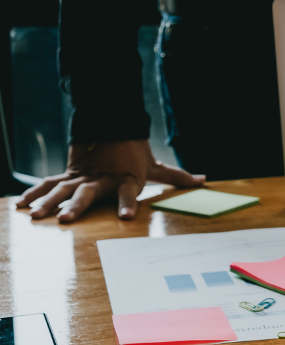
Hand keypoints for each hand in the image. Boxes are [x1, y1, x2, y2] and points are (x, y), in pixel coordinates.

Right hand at [13, 140, 203, 222]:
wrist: (110, 125)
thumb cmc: (134, 151)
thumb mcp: (155, 165)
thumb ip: (176, 177)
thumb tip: (203, 180)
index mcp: (125, 178)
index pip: (128, 193)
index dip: (128, 205)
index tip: (126, 218)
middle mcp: (101, 178)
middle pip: (87, 194)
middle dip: (76, 206)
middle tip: (66, 220)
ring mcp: (82, 176)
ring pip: (63, 190)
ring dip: (49, 203)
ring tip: (38, 217)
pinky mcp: (69, 174)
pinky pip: (49, 184)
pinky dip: (35, 194)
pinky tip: (22, 206)